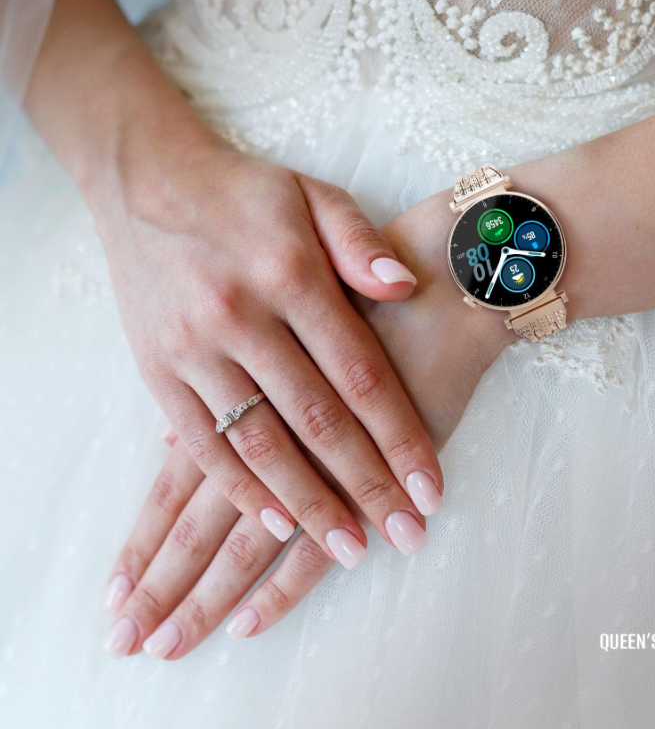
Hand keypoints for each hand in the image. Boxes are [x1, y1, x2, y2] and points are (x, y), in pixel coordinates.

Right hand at [102, 192, 510, 657]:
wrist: (149, 181)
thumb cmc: (247, 193)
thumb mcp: (315, 196)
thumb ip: (363, 243)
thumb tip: (409, 286)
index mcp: (292, 274)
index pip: (360, 374)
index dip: (399, 437)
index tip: (430, 489)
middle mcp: (242, 316)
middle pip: (317, 420)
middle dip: (366, 485)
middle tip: (404, 534)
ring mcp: (194, 347)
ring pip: (260, 444)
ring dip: (307, 504)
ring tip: (349, 547)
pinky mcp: (158, 369)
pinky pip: (202, 444)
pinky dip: (240, 488)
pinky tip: (274, 521)